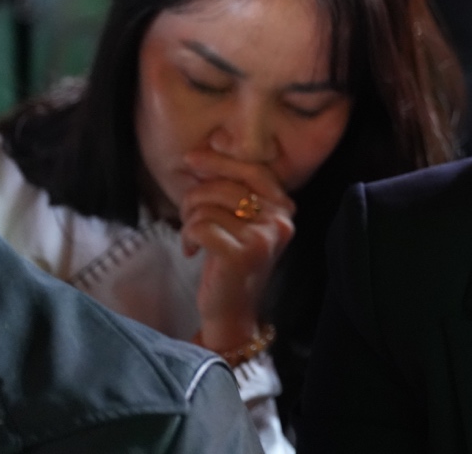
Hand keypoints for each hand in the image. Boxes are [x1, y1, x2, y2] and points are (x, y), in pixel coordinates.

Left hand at [179, 148, 295, 351]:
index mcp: (284, 209)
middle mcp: (279, 221)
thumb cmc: (231, 263)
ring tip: (194, 238)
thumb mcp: (243, 223)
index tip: (192, 159)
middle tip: (190, 218)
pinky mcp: (240, 255)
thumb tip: (203, 157)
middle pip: (224, 187)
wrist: (233, 313)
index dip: (221, 161)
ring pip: (208, 207)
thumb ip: (234, 193)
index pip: (253, 170)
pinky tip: (192, 251)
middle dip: (196, 199)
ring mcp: (262, 239)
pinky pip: (200, 226)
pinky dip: (187, 236)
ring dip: (190, 222)